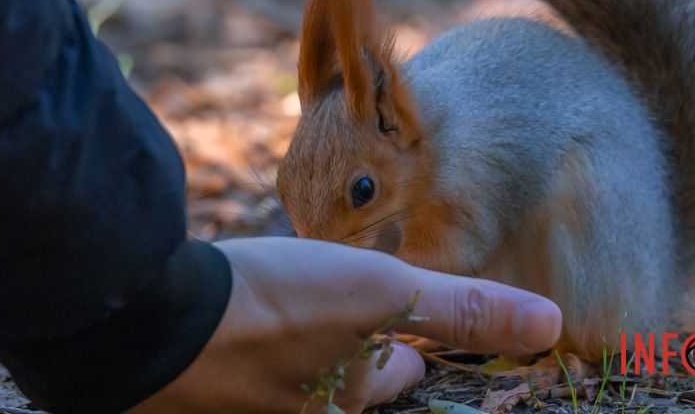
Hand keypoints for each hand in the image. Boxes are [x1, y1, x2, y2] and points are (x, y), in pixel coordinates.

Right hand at [130, 237, 561, 413]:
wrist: (142, 320)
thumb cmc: (271, 308)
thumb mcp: (377, 293)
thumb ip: (463, 310)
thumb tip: (552, 325)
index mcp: (344, 407)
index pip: (401, 378)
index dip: (406, 345)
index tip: (399, 318)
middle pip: (346, 383)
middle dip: (352, 347)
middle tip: (346, 308)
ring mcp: (243, 413)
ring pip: (295, 375)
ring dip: (301, 342)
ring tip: (295, 304)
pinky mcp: (197, 399)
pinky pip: (245, 373)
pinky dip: (253, 344)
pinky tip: (242, 312)